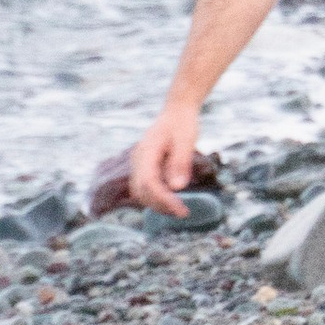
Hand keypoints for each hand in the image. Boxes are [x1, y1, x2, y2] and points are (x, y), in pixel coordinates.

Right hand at [128, 100, 201, 216]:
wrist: (177, 111)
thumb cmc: (183, 123)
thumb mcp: (186, 140)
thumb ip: (180, 163)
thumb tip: (177, 188)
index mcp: (147, 151)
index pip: (149, 182)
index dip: (163, 199)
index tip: (181, 210)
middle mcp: (138, 158)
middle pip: (141, 190)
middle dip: (160, 205)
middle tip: (183, 213)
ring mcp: (139, 163)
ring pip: (140, 191)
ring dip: (157, 204)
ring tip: (179, 210)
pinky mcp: (144, 167)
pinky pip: (145, 187)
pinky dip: (157, 197)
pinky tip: (173, 201)